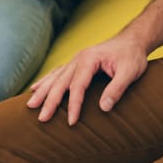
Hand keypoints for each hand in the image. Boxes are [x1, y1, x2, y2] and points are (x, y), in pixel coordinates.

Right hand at [27, 32, 148, 125]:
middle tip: (41, 118)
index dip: (74, 105)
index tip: (71, 122)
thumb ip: (117, 88)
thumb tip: (104, 108)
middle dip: (49, 101)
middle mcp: (78, 58)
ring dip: (42, 91)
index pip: (77, 86)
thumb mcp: (130, 72)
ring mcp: (76, 60)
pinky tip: (36, 88)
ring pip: (55, 77)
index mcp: (89, 59)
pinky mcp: (77, 63)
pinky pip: (57, 73)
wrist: (133, 40)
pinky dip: (46, 81)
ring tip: (30, 105)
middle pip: (60, 82)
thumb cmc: (132, 56)